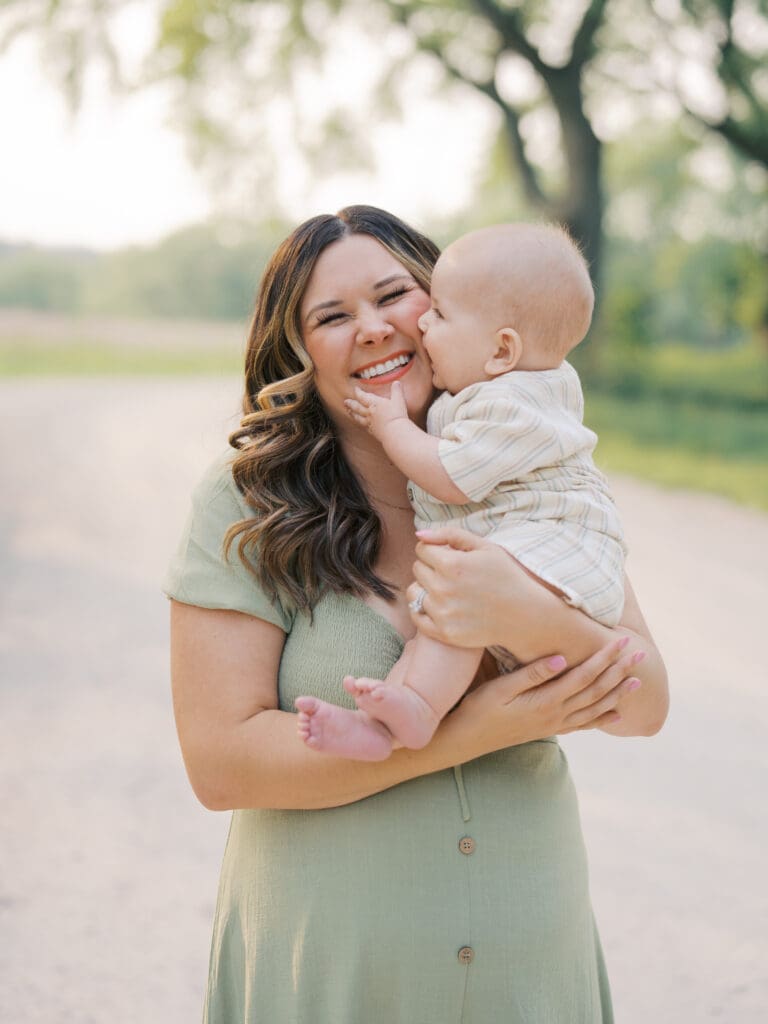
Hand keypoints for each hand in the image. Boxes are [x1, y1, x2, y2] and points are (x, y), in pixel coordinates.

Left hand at [345, 380, 409, 438]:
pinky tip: (360, 423)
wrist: (394, 432)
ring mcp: (370, 423)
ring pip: (358, 417)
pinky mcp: (372, 431)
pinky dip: (361, 423)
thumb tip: (396, 382)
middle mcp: (369, 413)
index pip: (363, 396)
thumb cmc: (396, 415)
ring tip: (348, 411)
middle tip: (345, 402)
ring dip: (352, 414)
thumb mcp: (398, 400)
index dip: (358, 392)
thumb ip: (396, 391)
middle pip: (357, 407)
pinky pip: (364, 426)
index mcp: (374, 403)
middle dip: (351, 403)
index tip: (355, 389)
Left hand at [408, 526, 526, 647]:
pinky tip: (441, 606)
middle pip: (417, 569)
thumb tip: (419, 534)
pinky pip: (416, 616)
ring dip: (425, 588)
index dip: (435, 550)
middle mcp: (443, 589)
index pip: (422, 550)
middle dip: (431, 567)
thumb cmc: (506, 576)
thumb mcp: (485, 547)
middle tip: (452, 574)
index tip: (449, 557)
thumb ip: (450, 534)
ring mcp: (442, 613)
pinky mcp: (443, 632)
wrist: (524, 614)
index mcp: (452, 564)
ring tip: (446, 590)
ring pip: (414, 592)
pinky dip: (423, 610)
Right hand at [455, 638, 642, 751]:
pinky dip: (602, 718)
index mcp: (546, 701)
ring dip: (617, 694)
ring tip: (637, 682)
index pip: (584, 676)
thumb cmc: (480, 708)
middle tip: (641, 656)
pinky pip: (583, 724)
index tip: (621, 642)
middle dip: (619, 672)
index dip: (605, 658)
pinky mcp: (549, 730)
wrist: (468, 740)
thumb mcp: (501, 688)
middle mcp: (556, 715)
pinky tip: (615, 714)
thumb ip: (532, 673)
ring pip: (594, 708)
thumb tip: (563, 658)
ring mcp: (554, 725)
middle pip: (595, 691)